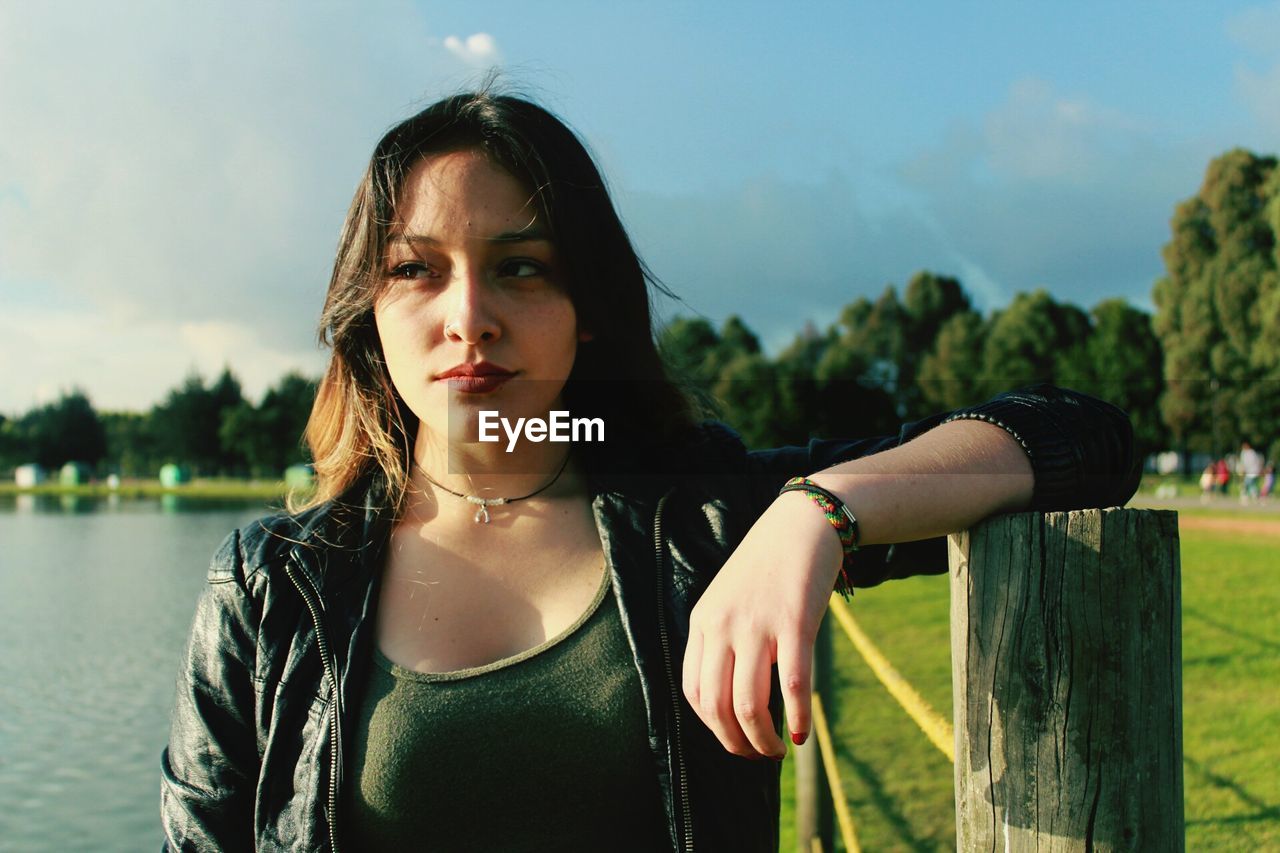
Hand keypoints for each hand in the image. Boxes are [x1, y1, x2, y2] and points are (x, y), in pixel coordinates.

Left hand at [681, 491, 843, 759]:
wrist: (800, 523)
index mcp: (702, 622)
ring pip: (749, 704)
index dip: (712, 728)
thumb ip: (722, 639)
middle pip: (716, 706)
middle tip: (757, 756)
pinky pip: (793, 685)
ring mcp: (758, 625)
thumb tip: (732, 696)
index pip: (694, 692)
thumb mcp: (728, 599)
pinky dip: (798, 717)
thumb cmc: (767, 566)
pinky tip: (803, 733)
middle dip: (735, 743)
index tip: (734, 739)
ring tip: (778, 750)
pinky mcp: (795, 623)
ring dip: (763, 740)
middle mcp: (723, 626)